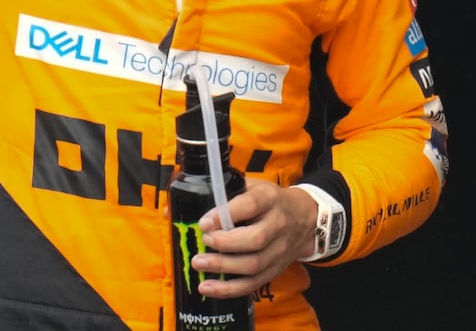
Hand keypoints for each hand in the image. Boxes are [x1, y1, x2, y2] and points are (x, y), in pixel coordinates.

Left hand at [191, 182, 317, 298]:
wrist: (305, 217)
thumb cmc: (267, 200)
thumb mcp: (248, 186)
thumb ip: (215, 194)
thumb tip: (170, 209)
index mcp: (268, 198)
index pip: (250, 205)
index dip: (226, 214)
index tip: (204, 222)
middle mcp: (277, 224)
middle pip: (255, 239)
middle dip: (225, 244)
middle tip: (202, 242)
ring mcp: (279, 250)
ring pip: (254, 264)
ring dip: (224, 268)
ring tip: (199, 264)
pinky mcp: (276, 269)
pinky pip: (254, 283)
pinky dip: (230, 289)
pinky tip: (209, 288)